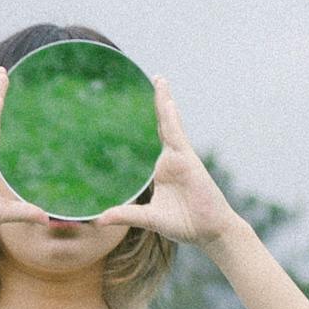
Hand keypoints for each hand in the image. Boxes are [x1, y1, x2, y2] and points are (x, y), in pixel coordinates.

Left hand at [129, 78, 247, 256]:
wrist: (210, 231)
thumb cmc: (184, 224)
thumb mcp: (149, 219)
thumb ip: (125, 215)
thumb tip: (98, 220)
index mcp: (163, 169)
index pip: (150, 139)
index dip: (144, 121)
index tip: (132, 105)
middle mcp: (171, 159)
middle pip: (162, 124)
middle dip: (159, 101)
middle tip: (154, 77)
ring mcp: (180, 158)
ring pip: (170, 124)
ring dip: (165, 101)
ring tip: (159, 79)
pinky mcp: (189, 161)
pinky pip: (178, 136)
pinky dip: (172, 119)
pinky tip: (168, 102)